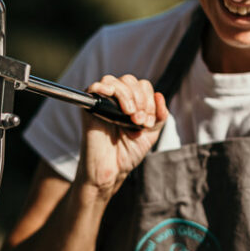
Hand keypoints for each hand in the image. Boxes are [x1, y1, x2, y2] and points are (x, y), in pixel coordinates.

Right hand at [78, 74, 167, 195]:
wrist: (112, 170)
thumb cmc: (128, 153)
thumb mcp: (151, 134)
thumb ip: (159, 116)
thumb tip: (160, 96)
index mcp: (132, 102)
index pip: (143, 86)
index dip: (149, 101)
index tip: (147, 122)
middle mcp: (116, 100)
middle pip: (130, 80)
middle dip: (140, 99)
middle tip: (139, 121)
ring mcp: (103, 102)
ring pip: (115, 81)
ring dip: (127, 96)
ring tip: (130, 116)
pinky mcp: (90, 108)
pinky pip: (94, 88)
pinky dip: (103, 88)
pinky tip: (114, 99)